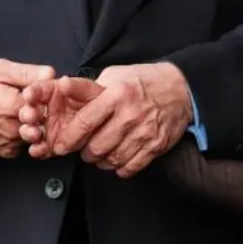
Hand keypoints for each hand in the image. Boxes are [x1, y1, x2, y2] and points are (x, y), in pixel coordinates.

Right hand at [0, 59, 55, 158]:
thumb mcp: (0, 69)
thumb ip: (28, 72)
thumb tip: (51, 74)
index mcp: (12, 106)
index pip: (46, 104)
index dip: (51, 97)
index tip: (47, 90)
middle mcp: (11, 128)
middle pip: (43, 121)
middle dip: (45, 111)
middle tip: (38, 102)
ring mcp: (7, 141)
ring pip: (36, 134)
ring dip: (37, 124)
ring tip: (28, 111)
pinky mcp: (3, 149)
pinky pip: (24, 144)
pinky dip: (25, 136)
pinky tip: (20, 123)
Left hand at [21, 63, 191, 177]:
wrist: (182, 88)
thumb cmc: (144, 81)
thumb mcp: (115, 75)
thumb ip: (89, 87)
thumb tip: (61, 89)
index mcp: (118, 94)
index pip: (84, 122)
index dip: (68, 138)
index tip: (60, 146)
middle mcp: (131, 114)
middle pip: (95, 148)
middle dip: (85, 151)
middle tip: (86, 146)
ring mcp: (145, 132)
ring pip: (111, 161)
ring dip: (102, 160)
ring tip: (104, 149)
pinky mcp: (157, 146)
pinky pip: (130, 168)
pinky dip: (120, 167)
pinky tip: (120, 155)